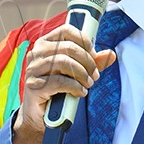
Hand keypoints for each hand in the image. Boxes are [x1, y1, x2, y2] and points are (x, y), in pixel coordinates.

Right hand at [12, 24, 115, 143]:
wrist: (39, 113)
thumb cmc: (56, 88)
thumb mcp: (75, 72)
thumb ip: (91, 62)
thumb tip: (110, 54)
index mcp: (45, 43)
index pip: (66, 30)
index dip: (84, 40)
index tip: (94, 54)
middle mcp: (37, 53)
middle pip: (69, 48)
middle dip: (88, 62)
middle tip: (95, 75)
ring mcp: (33, 69)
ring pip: (64, 62)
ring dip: (82, 74)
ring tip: (88, 84)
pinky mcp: (34, 86)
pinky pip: (60, 81)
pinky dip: (75, 87)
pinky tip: (80, 92)